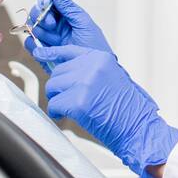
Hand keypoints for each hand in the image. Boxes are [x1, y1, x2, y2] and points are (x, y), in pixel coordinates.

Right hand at [22, 0, 112, 60]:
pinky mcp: (43, 52)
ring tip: (51, 38)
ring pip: (32, 26)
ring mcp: (49, 39)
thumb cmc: (94, 48)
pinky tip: (43, 46)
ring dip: (38, 29)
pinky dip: (32, 43)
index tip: (47, 3)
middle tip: (52, 23)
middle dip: (41, 15)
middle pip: (38, 12)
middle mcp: (56, 26)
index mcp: (67, 16)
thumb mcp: (83, 23)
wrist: (93, 71)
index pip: (49, 0)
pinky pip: (30, 44)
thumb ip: (67, 4)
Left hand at [33, 43, 177, 177]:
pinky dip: (56, 113)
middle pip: (57, 71)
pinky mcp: (78, 102)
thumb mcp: (110, 77)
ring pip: (52, 87)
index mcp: (100, 58)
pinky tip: (65, 116)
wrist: (137, 126)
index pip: (68, 50)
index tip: (40, 54)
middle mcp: (91, 66)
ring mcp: (84, 83)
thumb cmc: (126, 107)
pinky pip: (54, 105)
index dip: (52, 53)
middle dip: (58, 87)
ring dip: (56, 99)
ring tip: (67, 108)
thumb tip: (66, 71)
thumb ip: (89, 70)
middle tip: (66, 99)